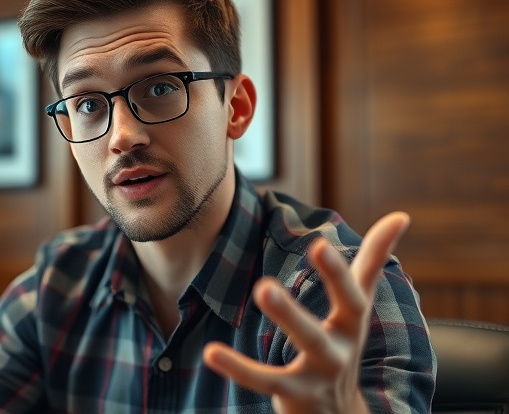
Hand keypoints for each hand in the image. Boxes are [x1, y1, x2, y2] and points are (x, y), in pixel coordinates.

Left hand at [202, 211, 410, 413]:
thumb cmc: (345, 344)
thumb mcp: (359, 305)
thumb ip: (374, 261)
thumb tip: (401, 215)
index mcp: (352, 324)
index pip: (350, 298)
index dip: (337, 273)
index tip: (319, 243)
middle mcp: (339, 352)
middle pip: (316, 334)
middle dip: (292, 312)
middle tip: (263, 287)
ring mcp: (317, 376)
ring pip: (294, 356)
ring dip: (278, 328)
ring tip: (256, 295)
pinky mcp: (294, 396)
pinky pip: (265, 381)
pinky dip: (238, 368)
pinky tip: (211, 352)